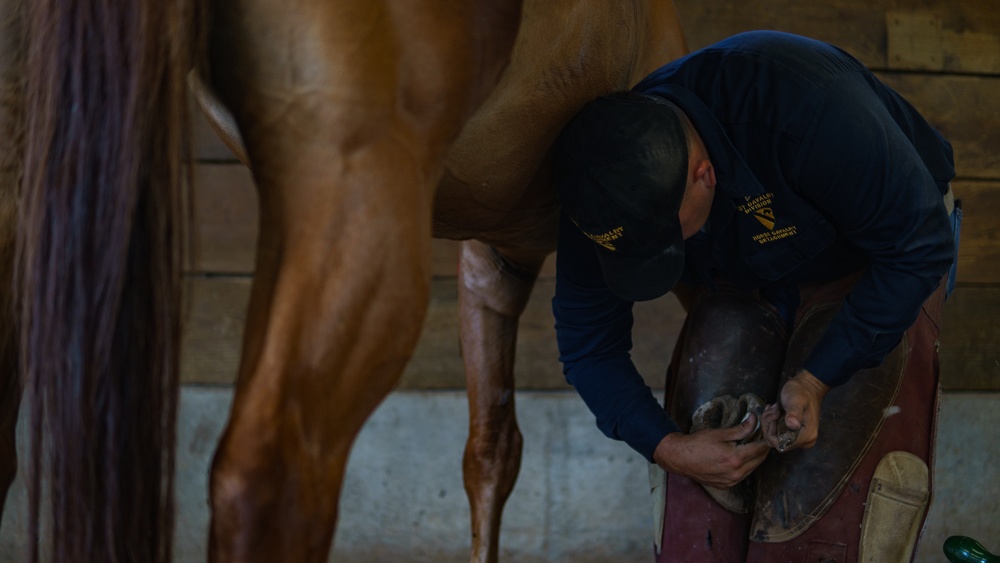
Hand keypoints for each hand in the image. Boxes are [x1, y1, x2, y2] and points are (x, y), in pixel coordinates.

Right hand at [653, 413, 769, 488]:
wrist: (680, 458)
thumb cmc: (698, 443)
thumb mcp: (720, 433)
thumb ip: (741, 428)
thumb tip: (755, 419)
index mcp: (736, 459)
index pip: (761, 449)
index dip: (767, 438)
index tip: (768, 430)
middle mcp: (736, 474)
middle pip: (759, 460)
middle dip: (763, 447)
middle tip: (763, 436)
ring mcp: (731, 482)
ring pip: (752, 468)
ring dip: (755, 457)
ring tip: (752, 444)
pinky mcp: (726, 485)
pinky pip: (743, 475)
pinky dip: (745, 465)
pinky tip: (740, 456)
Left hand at [762, 370, 829, 450]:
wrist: (807, 387)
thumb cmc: (802, 392)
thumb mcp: (796, 400)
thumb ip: (794, 413)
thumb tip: (793, 425)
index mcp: (807, 437)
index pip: (781, 445)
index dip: (772, 432)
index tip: (774, 415)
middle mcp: (803, 442)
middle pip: (775, 442)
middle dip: (769, 424)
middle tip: (774, 409)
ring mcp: (798, 438)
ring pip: (772, 437)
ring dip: (769, 421)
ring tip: (774, 407)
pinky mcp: (792, 433)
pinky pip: (774, 432)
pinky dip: (770, 421)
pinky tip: (773, 410)